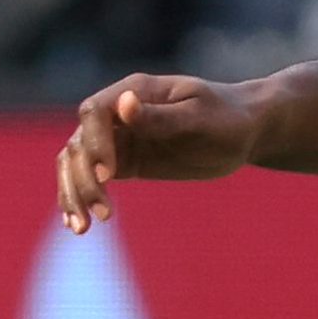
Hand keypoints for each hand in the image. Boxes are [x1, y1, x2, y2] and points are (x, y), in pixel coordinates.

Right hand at [56, 73, 255, 231]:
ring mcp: (117, 138)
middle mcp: (117, 113)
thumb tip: (125, 104)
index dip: (95, 142)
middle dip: (83, 178)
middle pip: (79, 143)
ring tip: (82, 227)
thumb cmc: (228, 118)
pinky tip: (80, 225)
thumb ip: (161, 117)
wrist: (244, 131)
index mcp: (134, 91)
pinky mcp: (123, 162)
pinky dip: (81, 199)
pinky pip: (91, 179)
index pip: (95, 112)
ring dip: (73, 194)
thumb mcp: (200, 118)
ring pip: (76, 164)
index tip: (109, 174)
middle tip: (102, 213)